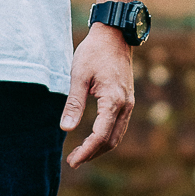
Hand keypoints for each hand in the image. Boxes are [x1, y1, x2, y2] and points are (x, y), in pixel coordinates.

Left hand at [62, 22, 135, 166]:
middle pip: (111, 140)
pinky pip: (119, 125)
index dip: (86, 151)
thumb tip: (65, 129)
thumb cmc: (94, 52)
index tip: (72, 161)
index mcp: (113, 100)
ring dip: (100, 147)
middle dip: (92, 153)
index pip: (100, 136)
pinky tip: (93, 137)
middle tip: (73, 160)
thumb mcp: (79, 75)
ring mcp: (129, 102)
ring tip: (81, 153)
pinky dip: (107, 137)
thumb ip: (73, 103)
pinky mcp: (127, 99)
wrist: (114, 34)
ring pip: (117, 135)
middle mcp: (125, 105)